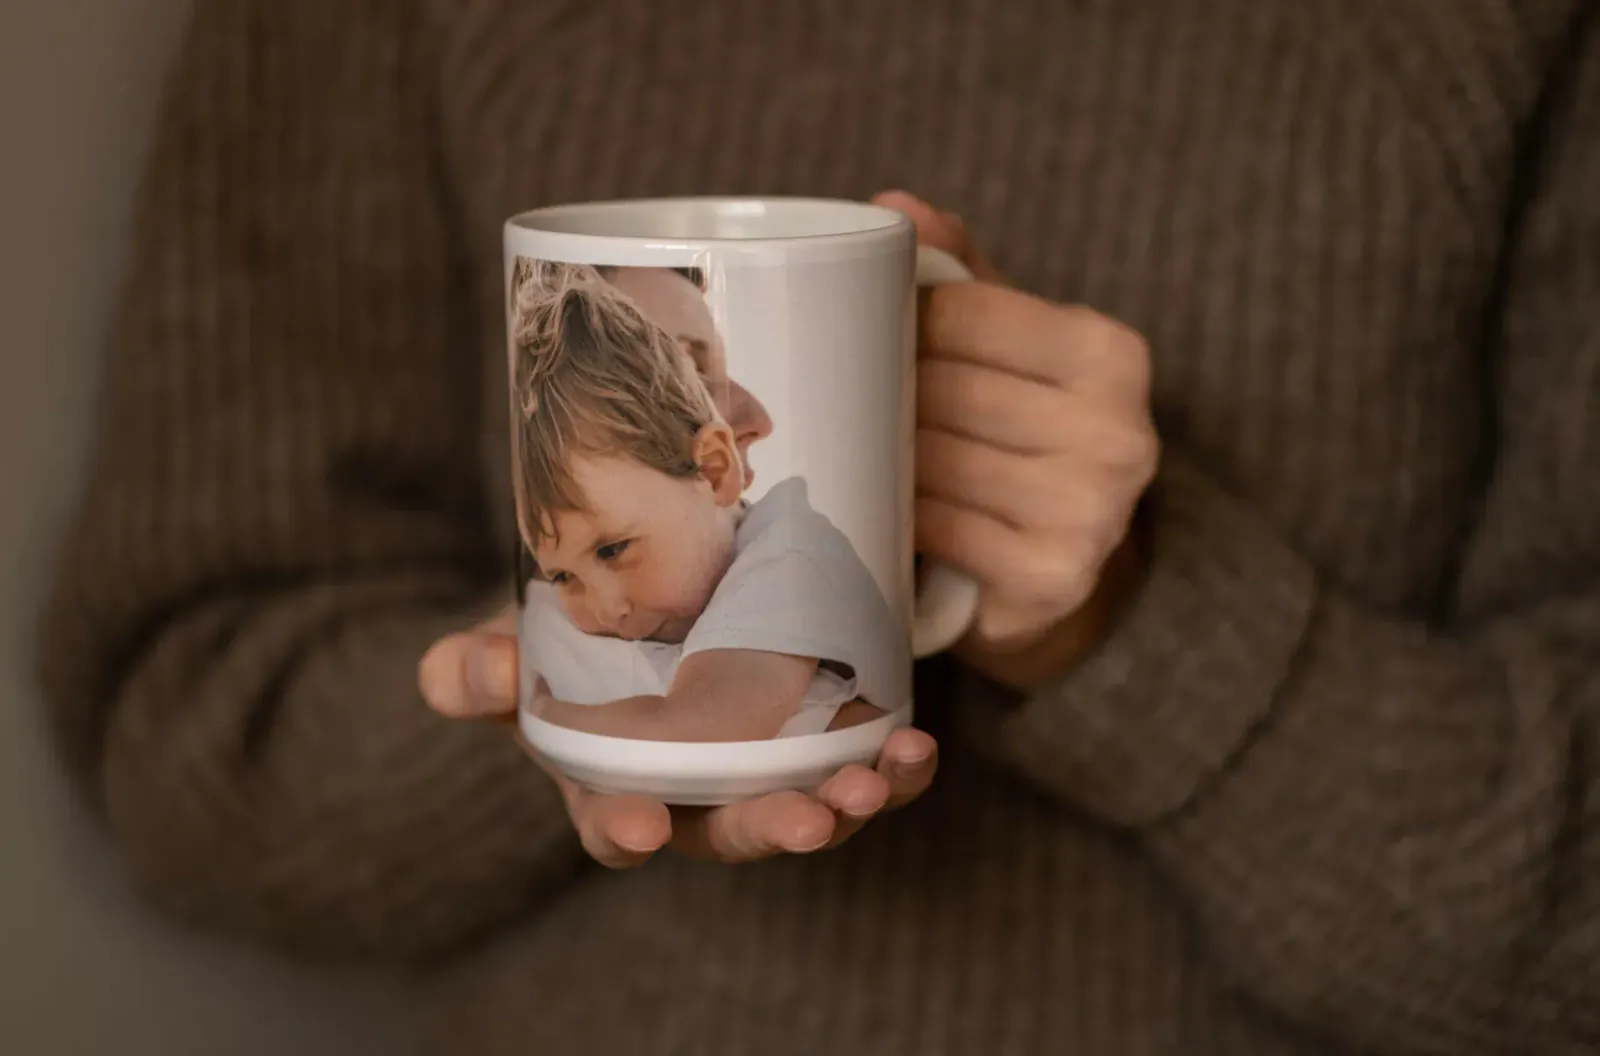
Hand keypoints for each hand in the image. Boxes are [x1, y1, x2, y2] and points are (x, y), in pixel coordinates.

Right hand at [418, 609, 937, 866]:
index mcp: (613, 785)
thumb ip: (476, 669)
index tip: (638, 827)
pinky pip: (860, 766)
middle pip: (732, 829)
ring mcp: (760, 770)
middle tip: (805, 820)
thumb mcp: (512, 651)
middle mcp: (694, 793)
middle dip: (770, 828)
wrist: (644, 607)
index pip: (612, 826)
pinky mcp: (815, 737)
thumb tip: (474, 669)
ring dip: (847, 802)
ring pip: (807, 805)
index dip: (621, 831)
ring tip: (874, 781)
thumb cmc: (569, 646)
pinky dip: (895, 767)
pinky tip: (913, 746)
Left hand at [874, 191, 1158, 685]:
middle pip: (943, 390)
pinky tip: (886, 510)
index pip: (962, 312)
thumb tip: (894, 206)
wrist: (1062, 569)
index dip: (895, 321)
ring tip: (853, 452)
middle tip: (837, 400)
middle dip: (879, 395)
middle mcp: (1118, 433)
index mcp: (1111, 353)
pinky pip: (939, 528)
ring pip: (933, 461)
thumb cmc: (1020, 434)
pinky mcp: (1052, 578)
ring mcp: (1091, 512)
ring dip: (878, 459)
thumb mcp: (1007, 346)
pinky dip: (900, 518)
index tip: (859, 333)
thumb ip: (961, 276)